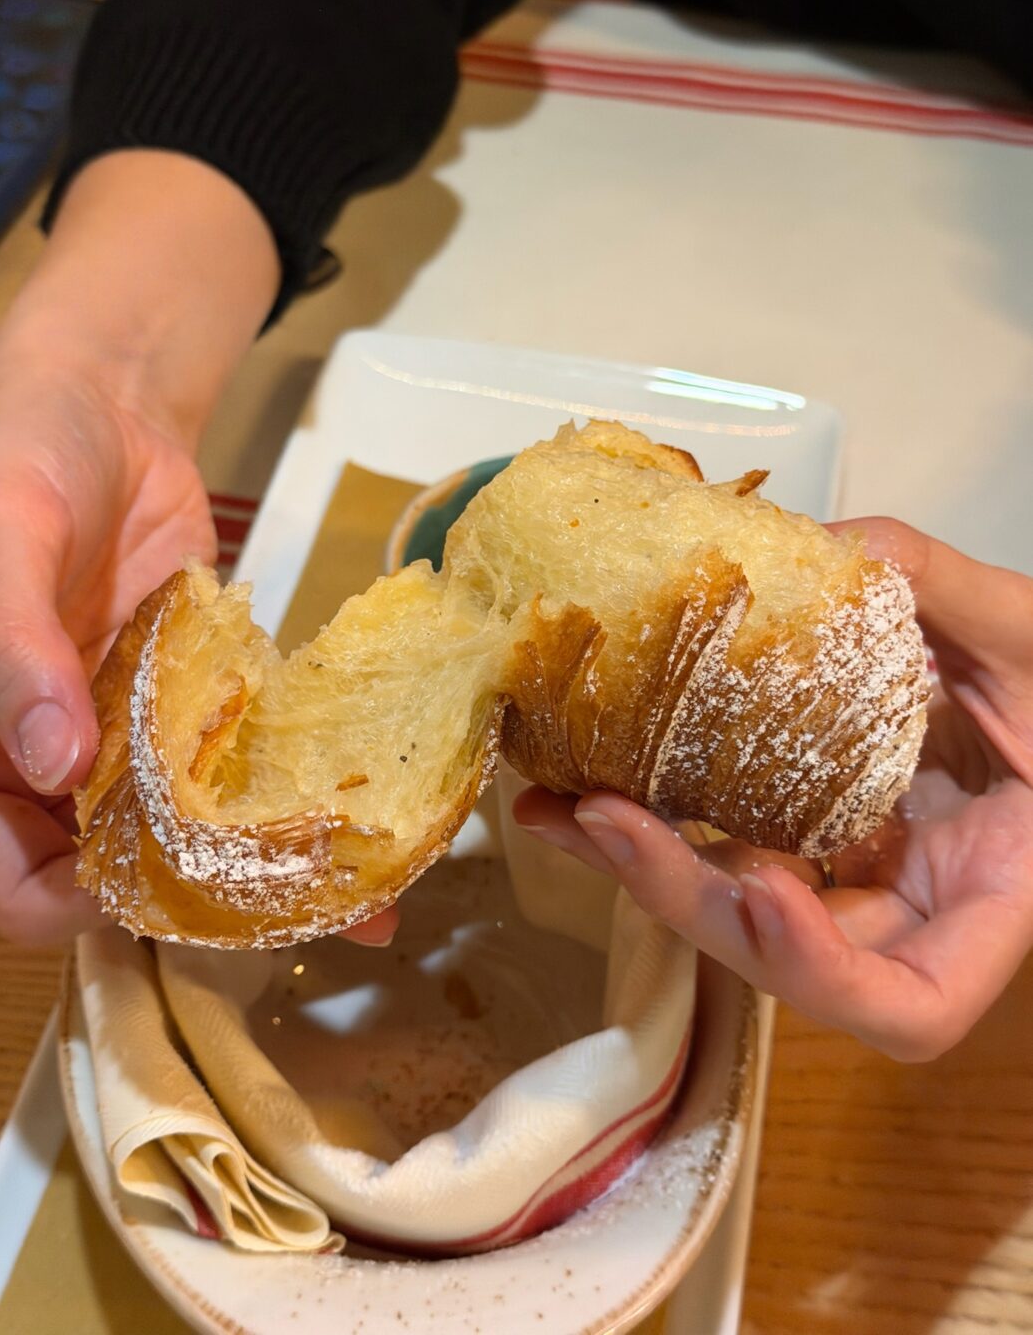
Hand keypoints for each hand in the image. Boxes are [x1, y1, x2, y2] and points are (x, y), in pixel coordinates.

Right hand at [0, 150, 395, 947]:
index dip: (65, 905)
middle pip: (108, 874)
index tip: (154, 892)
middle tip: (296, 909)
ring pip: (183, 835)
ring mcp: (125, 742)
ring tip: (358, 891)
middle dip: (195, 902)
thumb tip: (49, 763)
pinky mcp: (190, 711)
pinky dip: (282, 797)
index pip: (5, 879)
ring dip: (258, 867)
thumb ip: (7, 649)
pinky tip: (362, 821)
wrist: (103, 408)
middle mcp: (45, 766)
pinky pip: (229, 769)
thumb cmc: (15, 458)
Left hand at [515, 520, 1032, 1060]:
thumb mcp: (1027, 633)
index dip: (828, 970)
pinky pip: (731, 850)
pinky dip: (663, 823)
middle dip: (683, 898)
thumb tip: (827, 539)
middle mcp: (912, 910)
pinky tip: (592, 779)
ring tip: (555, 803)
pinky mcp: (813, 840)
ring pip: (738, 910)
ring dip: (642, 868)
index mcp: (992, 893)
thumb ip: (942, 588)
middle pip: (786, 959)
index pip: (915, 1003)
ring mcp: (855, 879)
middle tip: (596, 818)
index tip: (767, 893)